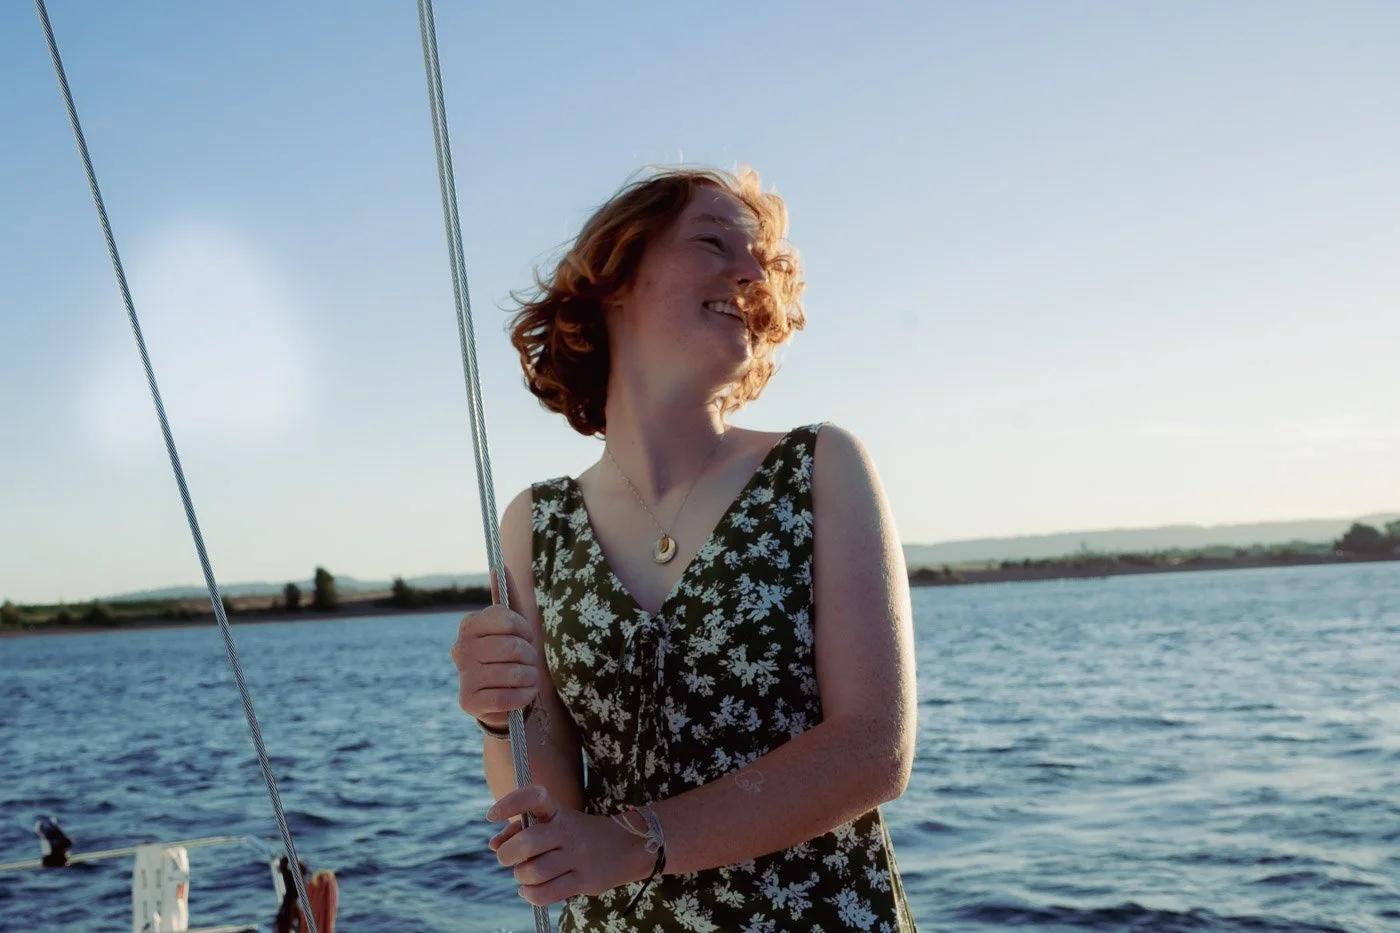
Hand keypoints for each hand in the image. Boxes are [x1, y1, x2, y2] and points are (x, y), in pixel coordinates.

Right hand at [449, 571, 538, 728]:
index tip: (526, 637)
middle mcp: (460, 648)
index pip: (506, 618)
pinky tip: (522, 695)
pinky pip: (506, 698)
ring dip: (530, 678)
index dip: (525, 630)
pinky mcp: (467, 701)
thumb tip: (499, 566)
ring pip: (512, 673)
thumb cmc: (511, 656)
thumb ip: (507, 596)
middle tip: (529, 662)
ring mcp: (462, 676)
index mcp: (470, 624)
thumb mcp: (512, 626)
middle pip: (511, 647)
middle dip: (530, 657)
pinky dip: (522, 696)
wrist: (504, 697)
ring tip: (527, 679)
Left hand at [488, 784, 652, 905]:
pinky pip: (547, 893)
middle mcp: (568, 830)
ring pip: (534, 872)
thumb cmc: (575, 834)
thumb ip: (520, 829)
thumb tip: (493, 844)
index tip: (490, 816)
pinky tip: (529, 889)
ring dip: (521, 877)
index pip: (534, 798)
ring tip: (524, 874)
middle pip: (527, 842)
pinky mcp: (585, 880)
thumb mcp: (553, 823)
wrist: (625, 847)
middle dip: (507, 854)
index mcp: (558, 811)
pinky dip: (530, 894)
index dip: (509, 804)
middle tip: (506, 858)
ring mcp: (578, 855)